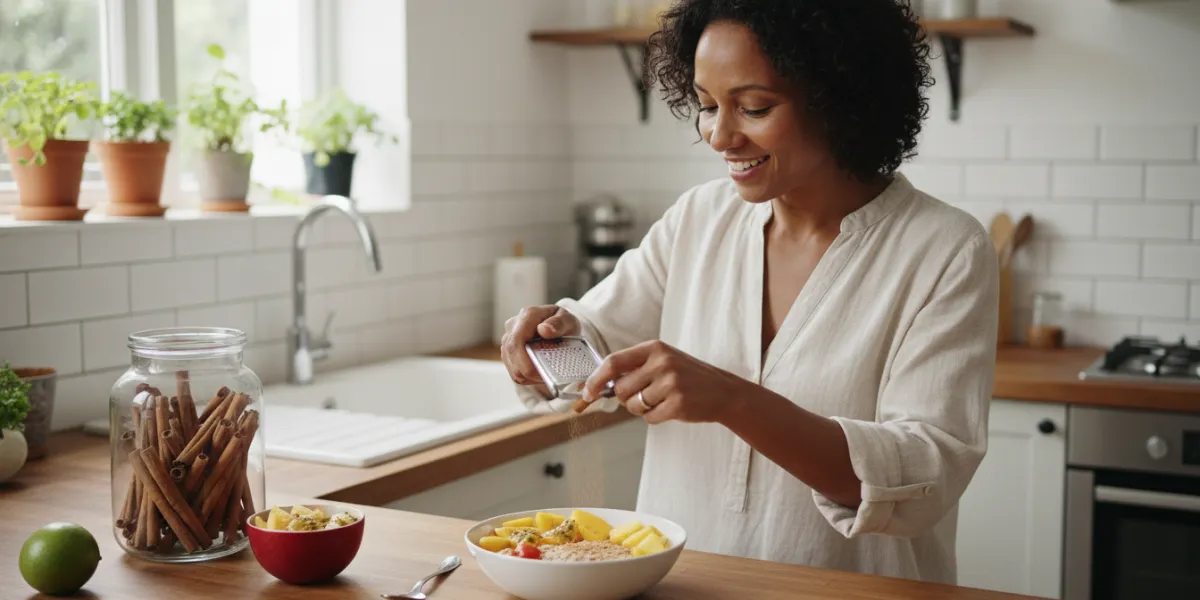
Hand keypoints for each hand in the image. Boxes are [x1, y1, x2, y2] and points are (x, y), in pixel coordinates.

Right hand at [500, 305, 580, 387]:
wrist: (557, 326)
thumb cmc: (563, 324)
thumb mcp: (568, 320)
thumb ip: (558, 323)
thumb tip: (544, 330)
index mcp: (528, 315)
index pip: (517, 339)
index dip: (524, 359)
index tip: (539, 372)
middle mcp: (513, 326)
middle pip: (512, 354)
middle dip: (527, 371)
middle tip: (546, 379)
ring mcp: (508, 339)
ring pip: (511, 365)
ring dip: (527, 376)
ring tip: (546, 375)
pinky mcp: (507, 352)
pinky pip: (512, 371)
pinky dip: (526, 377)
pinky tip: (538, 374)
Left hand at [582, 340, 747, 424]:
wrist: (723, 391)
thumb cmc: (688, 377)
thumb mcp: (664, 361)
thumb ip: (635, 368)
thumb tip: (600, 385)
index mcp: (655, 348)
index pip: (614, 362)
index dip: (596, 379)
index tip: (587, 392)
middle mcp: (661, 363)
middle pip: (621, 388)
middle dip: (625, 398)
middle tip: (643, 396)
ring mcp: (671, 383)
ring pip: (633, 405)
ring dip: (641, 409)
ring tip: (661, 401)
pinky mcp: (677, 404)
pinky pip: (649, 418)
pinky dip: (655, 417)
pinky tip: (671, 408)